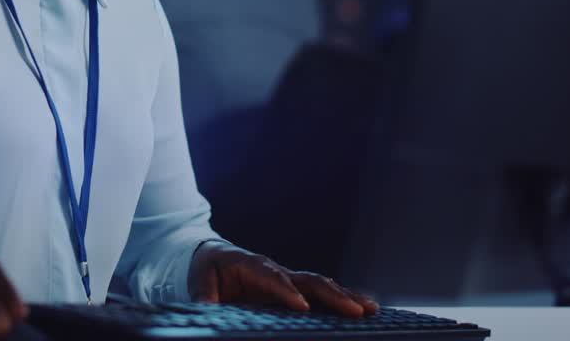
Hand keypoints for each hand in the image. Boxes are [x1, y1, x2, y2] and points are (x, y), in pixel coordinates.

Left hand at [188, 241, 378, 317]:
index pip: (270, 276)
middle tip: (354, 310)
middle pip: (306, 280)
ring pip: (320, 286)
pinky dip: (343, 300)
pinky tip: (364, 310)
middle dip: (330, 295)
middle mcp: (275, 270)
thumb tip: (206, 310)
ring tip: (370, 309)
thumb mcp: (199, 281)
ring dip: (345, 297)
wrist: (214, 258)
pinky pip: (321, 295)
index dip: (285, 291)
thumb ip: (203, 296)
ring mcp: (288, 280)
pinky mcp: (294, 291)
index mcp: (250, 265)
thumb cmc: (208, 270)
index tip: (301, 306)